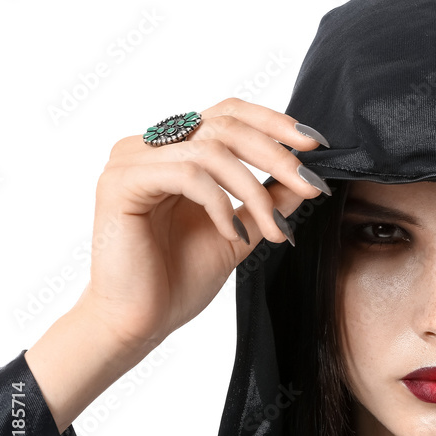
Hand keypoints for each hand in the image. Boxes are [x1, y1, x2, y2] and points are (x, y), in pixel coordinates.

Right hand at [80, 97, 329, 352]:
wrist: (139, 321)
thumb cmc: (178, 278)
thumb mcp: (243, 231)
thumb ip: (270, 200)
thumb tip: (309, 176)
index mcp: (176, 149)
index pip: (230, 114)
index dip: (275, 123)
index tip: (316, 146)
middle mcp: (149, 145)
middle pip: (226, 125)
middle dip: (278, 157)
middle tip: (312, 186)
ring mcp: (130, 160)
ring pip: (212, 150)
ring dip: (255, 191)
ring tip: (273, 230)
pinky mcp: (120, 182)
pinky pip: (187, 174)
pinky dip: (220, 203)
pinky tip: (232, 234)